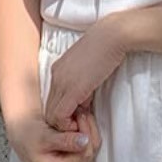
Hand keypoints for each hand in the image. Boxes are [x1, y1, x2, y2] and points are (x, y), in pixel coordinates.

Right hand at [6, 106, 101, 161]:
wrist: (22, 135)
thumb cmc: (28, 137)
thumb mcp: (44, 137)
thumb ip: (64, 141)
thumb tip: (84, 141)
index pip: (84, 155)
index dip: (85, 133)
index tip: (80, 116)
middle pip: (90, 152)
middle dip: (88, 130)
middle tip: (80, 113)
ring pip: (92, 148)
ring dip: (88, 130)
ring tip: (79, 115)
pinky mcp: (76, 161)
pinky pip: (89, 146)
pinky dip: (86, 132)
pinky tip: (79, 122)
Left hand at [43, 16, 126, 130]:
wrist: (112, 36)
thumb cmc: (106, 48)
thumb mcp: (89, 69)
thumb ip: (82, 85)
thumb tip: (82, 103)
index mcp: (58, 70)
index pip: (52, 100)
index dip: (64, 112)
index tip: (80, 114)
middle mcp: (55, 77)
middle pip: (49, 110)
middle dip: (63, 121)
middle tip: (80, 123)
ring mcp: (61, 83)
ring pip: (52, 115)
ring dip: (66, 124)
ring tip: (83, 122)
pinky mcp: (71, 90)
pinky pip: (61, 116)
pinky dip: (69, 125)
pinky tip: (83, 121)